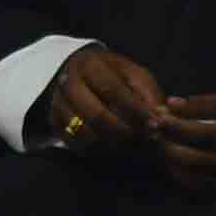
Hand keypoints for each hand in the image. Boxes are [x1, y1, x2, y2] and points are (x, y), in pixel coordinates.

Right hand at [36, 46, 173, 159]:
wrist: (82, 75)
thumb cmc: (116, 76)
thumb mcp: (136, 76)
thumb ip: (149, 96)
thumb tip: (160, 119)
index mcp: (90, 65)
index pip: (113, 90)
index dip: (136, 111)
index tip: (155, 125)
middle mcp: (68, 83)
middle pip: (95, 115)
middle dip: (124, 132)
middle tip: (144, 141)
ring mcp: (57, 103)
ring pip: (84, 133)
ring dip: (112, 145)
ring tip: (132, 146)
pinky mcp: (54, 122)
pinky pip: (75, 144)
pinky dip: (98, 151)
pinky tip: (115, 148)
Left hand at [148, 91, 215, 189]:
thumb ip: (204, 104)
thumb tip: (170, 104)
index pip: (204, 133)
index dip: (177, 124)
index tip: (158, 114)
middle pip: (193, 157)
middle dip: (167, 141)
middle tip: (152, 127)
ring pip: (189, 175)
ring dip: (167, 157)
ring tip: (157, 139)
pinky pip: (192, 186)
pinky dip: (175, 171)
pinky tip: (168, 156)